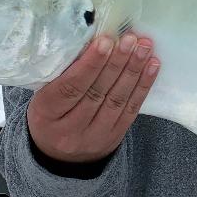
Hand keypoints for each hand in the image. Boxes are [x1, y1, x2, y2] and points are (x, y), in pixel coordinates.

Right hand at [27, 33, 159, 164]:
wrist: (59, 157)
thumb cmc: (51, 114)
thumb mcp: (44, 94)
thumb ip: (63, 73)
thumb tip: (93, 40)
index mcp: (46, 114)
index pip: (69, 87)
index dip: (90, 64)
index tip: (105, 41)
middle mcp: (69, 129)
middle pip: (97, 92)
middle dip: (116, 63)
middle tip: (130, 39)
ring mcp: (94, 137)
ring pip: (116, 100)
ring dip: (133, 71)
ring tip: (144, 48)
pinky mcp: (114, 138)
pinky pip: (131, 110)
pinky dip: (143, 86)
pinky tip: (152, 66)